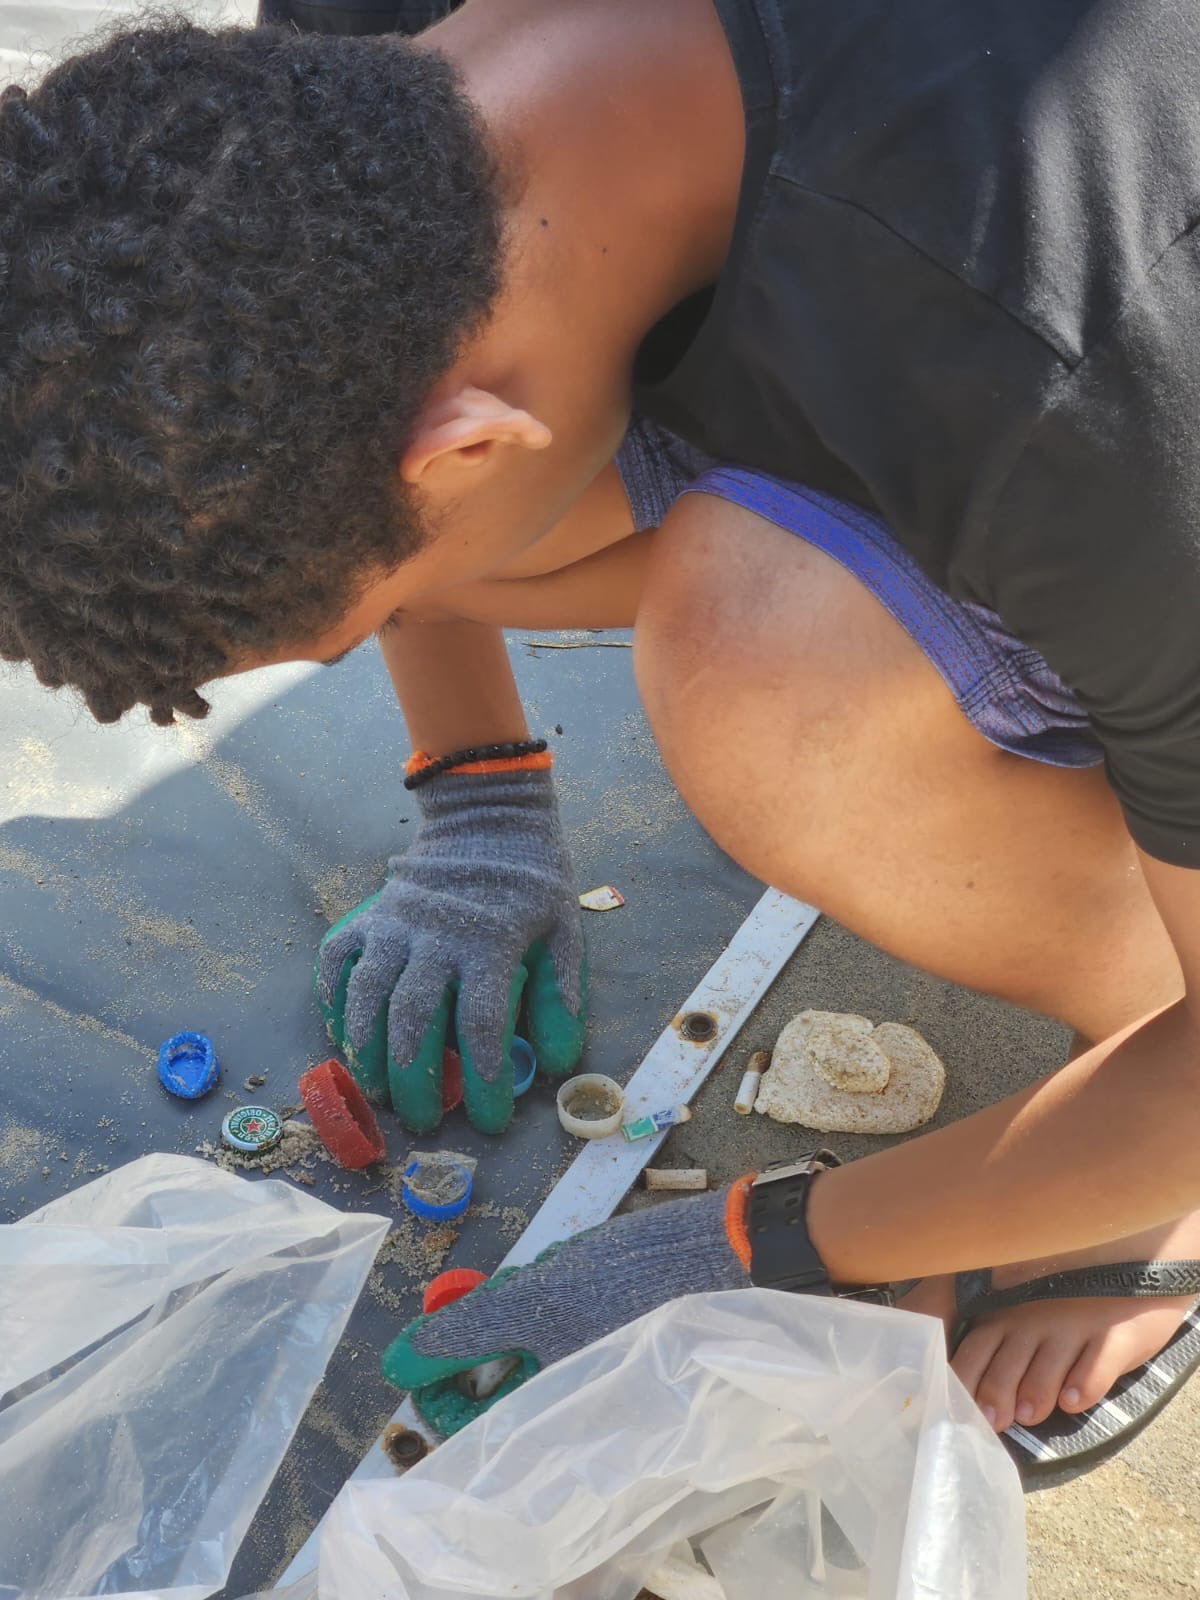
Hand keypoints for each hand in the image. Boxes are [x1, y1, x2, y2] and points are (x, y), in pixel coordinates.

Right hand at [315, 767, 585, 1134]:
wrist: (488, 819)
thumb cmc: (531, 884)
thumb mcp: (564, 933)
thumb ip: (559, 996)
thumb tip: (555, 1062)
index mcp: (487, 944)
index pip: (481, 1025)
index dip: (485, 1079)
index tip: (490, 1120)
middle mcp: (433, 937)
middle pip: (414, 1018)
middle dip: (415, 1078)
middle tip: (424, 1120)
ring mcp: (393, 924)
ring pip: (367, 994)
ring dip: (367, 1049)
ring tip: (375, 1091)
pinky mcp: (368, 916)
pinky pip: (338, 961)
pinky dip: (332, 1001)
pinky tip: (342, 1037)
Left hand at [381, 1179, 753, 1434]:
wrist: (733, 1254)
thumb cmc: (637, 1281)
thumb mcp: (536, 1297)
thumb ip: (463, 1333)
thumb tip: (395, 1364)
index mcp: (560, 1421)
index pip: (473, 1431)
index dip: (441, 1385)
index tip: (434, 1341)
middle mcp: (581, 1418)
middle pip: (502, 1391)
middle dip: (491, 1336)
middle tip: (511, 1288)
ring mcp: (603, 1382)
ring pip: (533, 1359)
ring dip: (524, 1316)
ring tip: (548, 1274)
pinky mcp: (622, 1351)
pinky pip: (569, 1342)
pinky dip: (557, 1309)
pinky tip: (574, 1275)